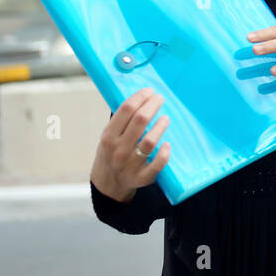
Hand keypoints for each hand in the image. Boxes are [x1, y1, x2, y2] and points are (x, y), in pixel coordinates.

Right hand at [90, 87, 170, 203]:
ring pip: (149, 141)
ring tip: (166, 118)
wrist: (108, 184)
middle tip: (160, 98)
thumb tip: (139, 98)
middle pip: (140, 121)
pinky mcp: (142, 178)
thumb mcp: (108, 137)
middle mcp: (118, 149)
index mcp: (109, 136)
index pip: (126, 110)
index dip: (140, 97)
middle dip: (152, 106)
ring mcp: (130, 164)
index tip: (149, 91)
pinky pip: (156, 165)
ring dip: (160, 126)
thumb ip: (120, 121)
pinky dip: (164, 154)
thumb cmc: (111, 153)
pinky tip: (168, 144)